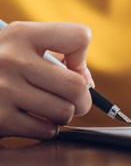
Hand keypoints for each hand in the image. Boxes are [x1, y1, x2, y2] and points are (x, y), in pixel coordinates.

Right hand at [0, 21, 93, 138]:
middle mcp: (11, 59)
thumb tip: (87, 83)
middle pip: (76, 85)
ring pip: (64, 111)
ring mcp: (3, 90)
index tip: (73, 69)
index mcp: (22, 34)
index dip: (82, 57)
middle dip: (83, 99)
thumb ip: (58, 56)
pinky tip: (33, 119)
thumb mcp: (21, 46)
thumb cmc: (1, 65)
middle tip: (77, 102)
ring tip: (50, 109)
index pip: (78, 37)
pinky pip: (46, 130)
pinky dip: (47, 129)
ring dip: (64, 114)